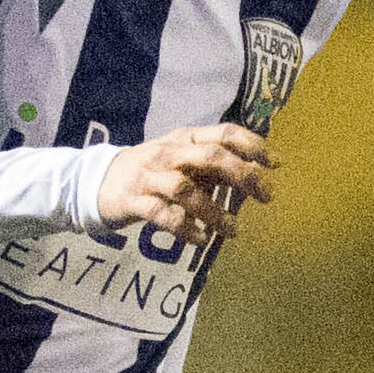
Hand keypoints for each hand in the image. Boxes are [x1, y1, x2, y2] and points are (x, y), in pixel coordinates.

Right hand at [93, 124, 272, 244]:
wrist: (96, 180)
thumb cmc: (151, 171)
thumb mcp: (182, 159)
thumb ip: (213, 164)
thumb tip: (253, 169)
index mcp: (185, 138)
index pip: (224, 132)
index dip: (254, 145)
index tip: (277, 163)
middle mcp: (168, 152)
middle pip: (211, 156)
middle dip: (244, 175)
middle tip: (267, 196)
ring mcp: (149, 176)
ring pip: (186, 189)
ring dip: (215, 212)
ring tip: (234, 230)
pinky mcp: (133, 200)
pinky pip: (162, 215)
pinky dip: (185, 229)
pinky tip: (200, 239)